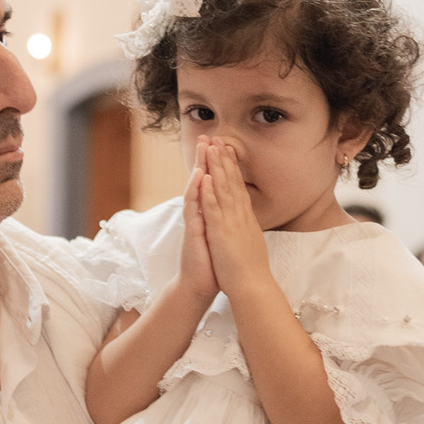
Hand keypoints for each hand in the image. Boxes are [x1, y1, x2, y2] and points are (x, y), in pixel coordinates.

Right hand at [179, 150, 217, 303]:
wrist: (199, 286)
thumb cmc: (212, 264)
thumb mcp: (220, 238)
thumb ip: (222, 222)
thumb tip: (230, 212)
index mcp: (209, 216)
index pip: (212, 186)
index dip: (216, 166)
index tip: (222, 147)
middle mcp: (200, 215)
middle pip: (202, 182)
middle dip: (205, 159)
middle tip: (207, 137)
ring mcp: (194, 222)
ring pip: (196, 190)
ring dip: (199, 168)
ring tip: (203, 148)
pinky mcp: (192, 232)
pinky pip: (194, 209)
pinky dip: (197, 193)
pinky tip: (199, 178)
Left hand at [198, 139, 270, 298]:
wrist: (253, 287)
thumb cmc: (250, 271)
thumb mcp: (250, 243)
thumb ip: (246, 229)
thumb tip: (247, 222)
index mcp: (246, 219)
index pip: (239, 187)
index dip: (232, 167)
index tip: (227, 150)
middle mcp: (241, 216)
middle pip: (232, 182)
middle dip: (224, 159)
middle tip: (218, 138)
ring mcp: (232, 223)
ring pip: (224, 189)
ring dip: (217, 168)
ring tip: (211, 148)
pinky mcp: (222, 233)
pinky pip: (215, 209)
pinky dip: (210, 192)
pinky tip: (206, 177)